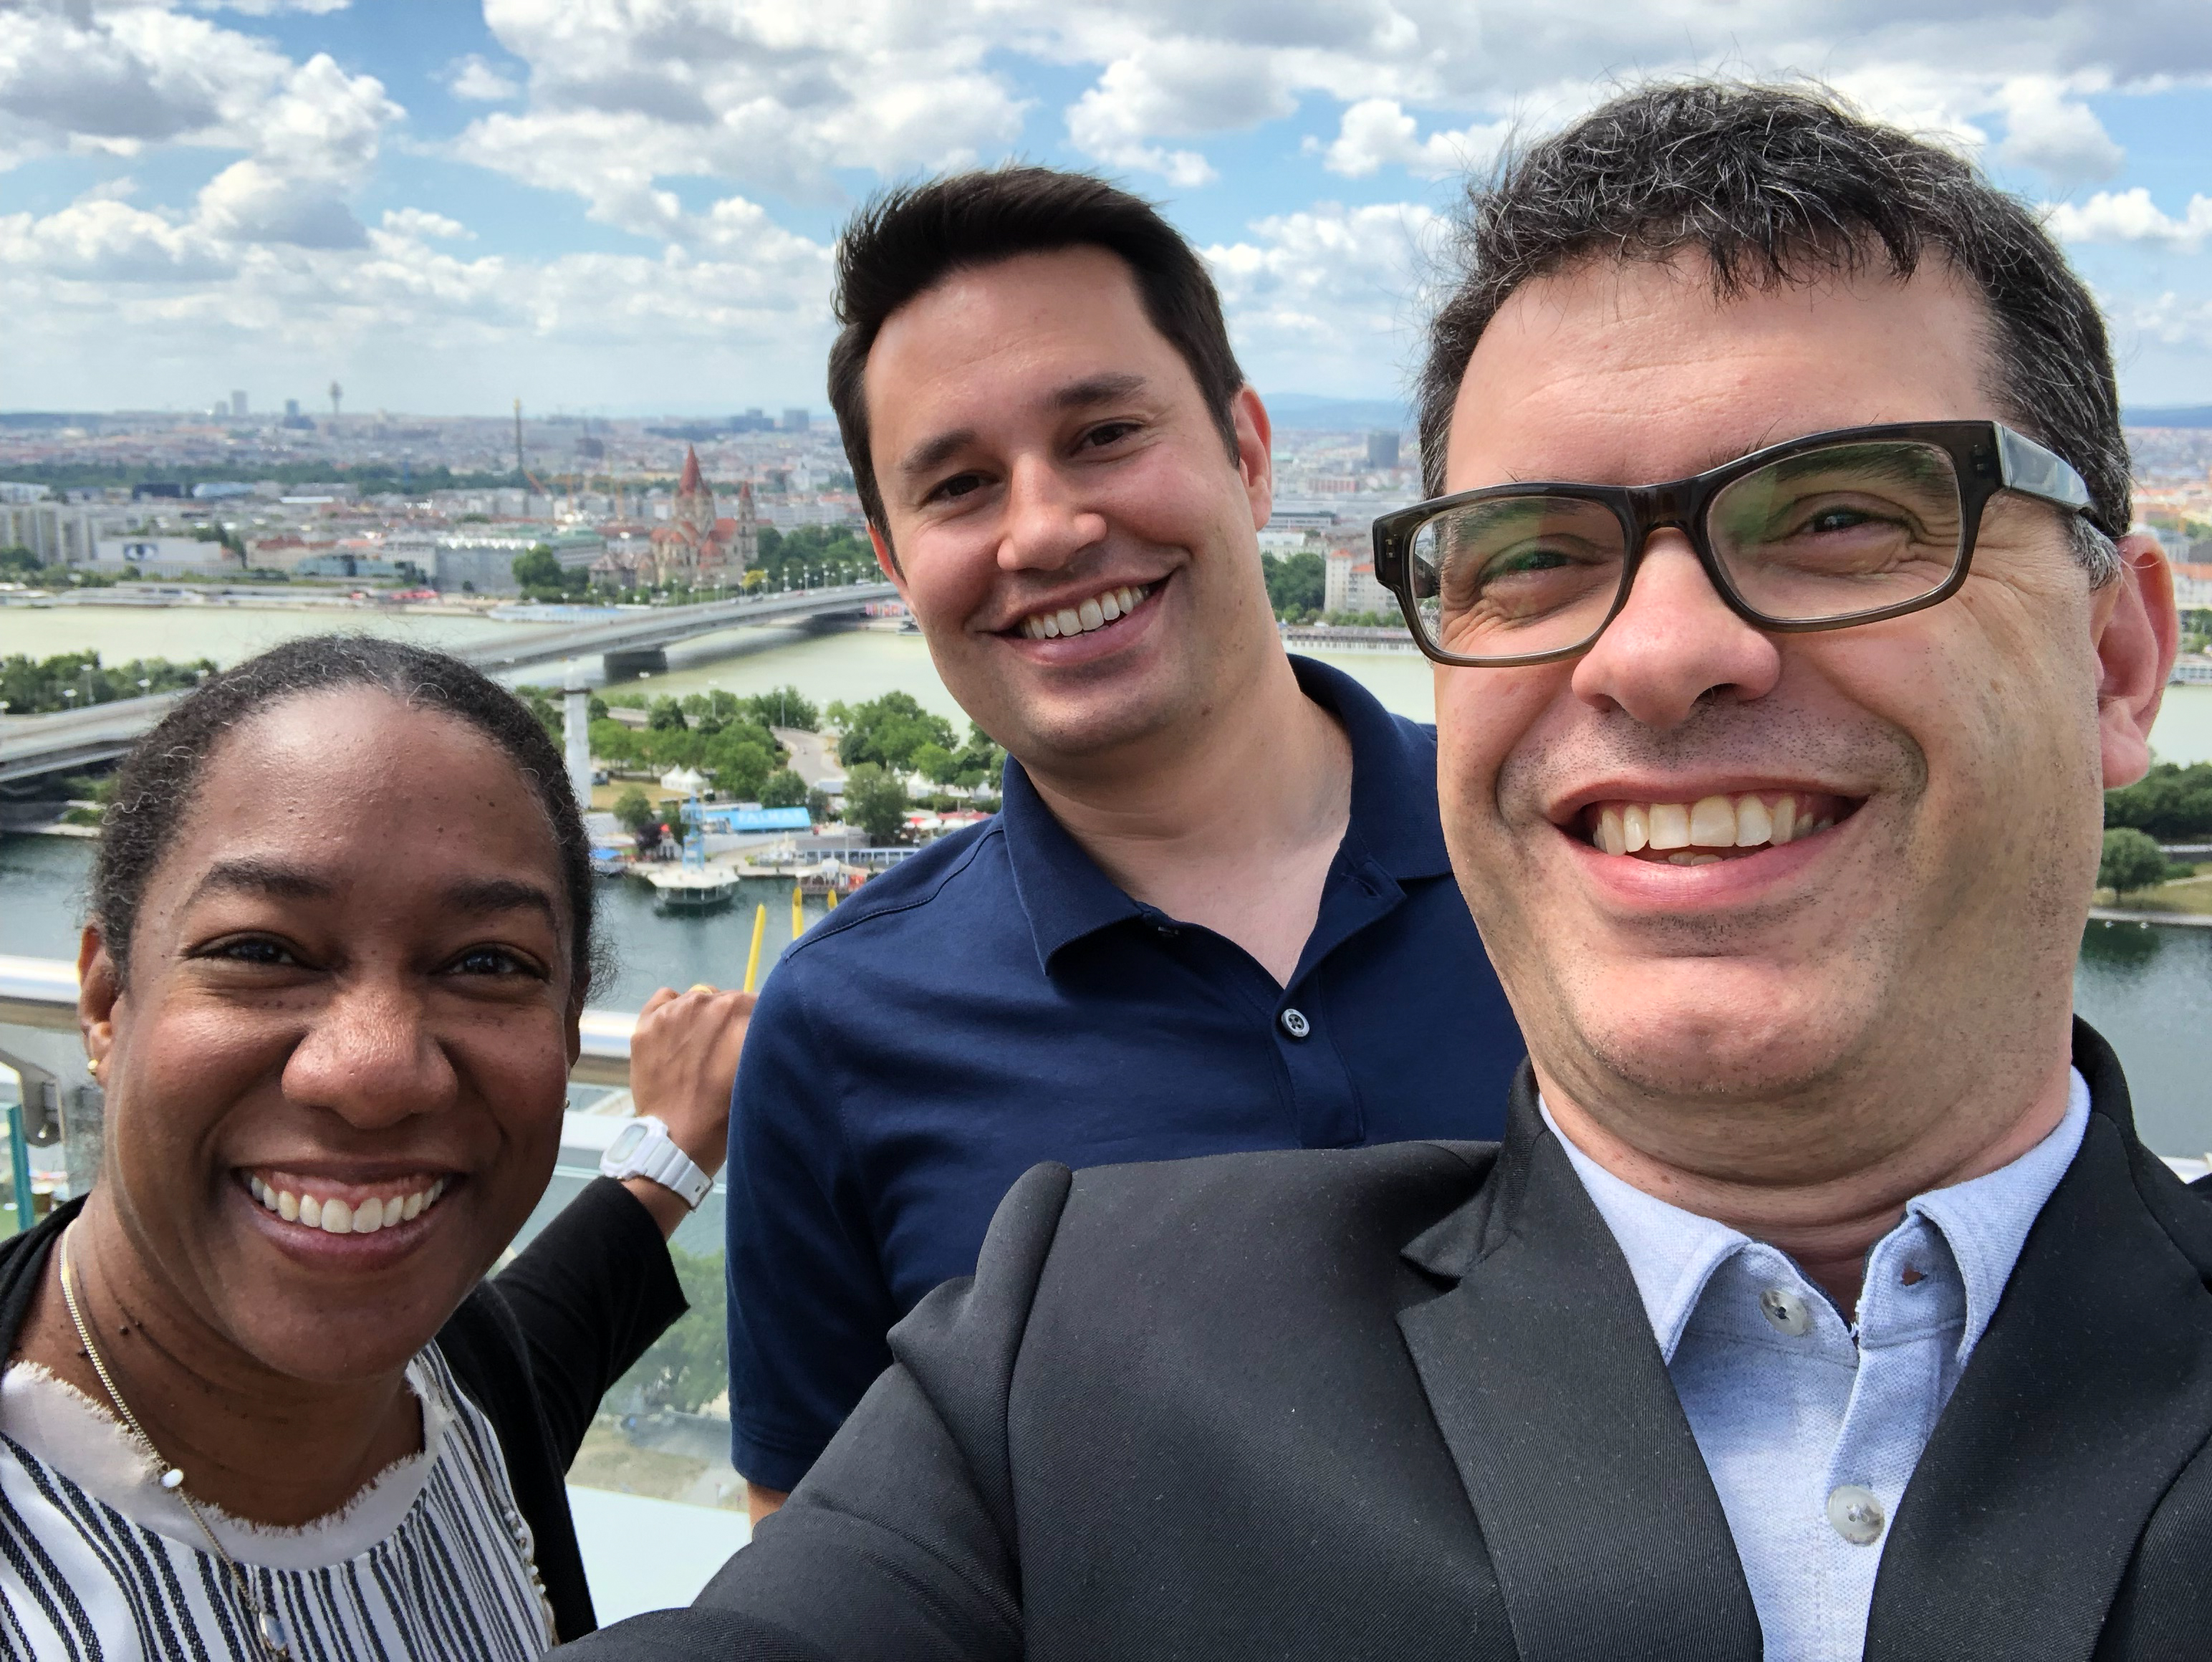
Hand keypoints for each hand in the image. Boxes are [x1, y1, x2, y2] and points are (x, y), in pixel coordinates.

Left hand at [627, 984, 754, 1178]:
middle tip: (725, 1052)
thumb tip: (763, 1022)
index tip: (751, 1045)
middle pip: (726, 1000)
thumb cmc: (726, 1114)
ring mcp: (672, 1011)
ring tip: (698, 1048)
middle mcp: (706, 1001)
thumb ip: (763, 1039)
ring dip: (702, 1017)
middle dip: (729, 1021)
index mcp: (740, 1012)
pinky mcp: (646, 1024)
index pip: (756, 1004)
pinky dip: (673, 1012)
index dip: (756, 1025)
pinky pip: (666, 999)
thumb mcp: (760, 1072)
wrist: (678, 1142)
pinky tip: (676, 1036)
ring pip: (697, 999)